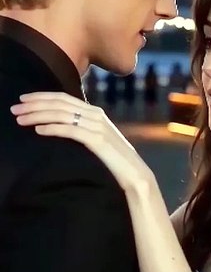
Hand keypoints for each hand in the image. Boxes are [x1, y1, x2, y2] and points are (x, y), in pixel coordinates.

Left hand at [11, 92, 154, 191]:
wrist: (134, 174)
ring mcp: (97, 126)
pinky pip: (70, 130)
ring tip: (21, 119)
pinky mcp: (97, 140)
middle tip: (14, 109)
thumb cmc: (114, 160)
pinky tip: (38, 130)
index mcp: (95, 112)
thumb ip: (83, 129)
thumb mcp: (97, 140)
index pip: (63, 98)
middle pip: (59, 104)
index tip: (23, 100)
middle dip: (34, 104)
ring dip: (38, 115)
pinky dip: (52, 128)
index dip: (41, 97)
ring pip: (61, 115)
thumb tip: (61, 126)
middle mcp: (96, 115)